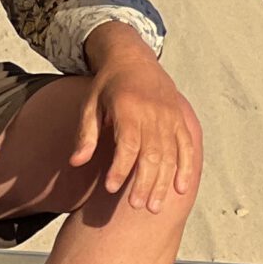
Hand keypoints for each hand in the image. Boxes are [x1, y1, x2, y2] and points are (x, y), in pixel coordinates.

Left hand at [72, 39, 200, 213]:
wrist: (133, 57)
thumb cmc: (108, 85)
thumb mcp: (90, 104)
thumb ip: (86, 134)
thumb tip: (76, 162)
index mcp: (128, 108)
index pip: (127, 144)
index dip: (120, 168)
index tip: (110, 189)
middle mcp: (152, 113)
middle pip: (152, 154)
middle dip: (144, 182)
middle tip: (136, 206)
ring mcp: (170, 116)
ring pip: (170, 155)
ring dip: (163, 182)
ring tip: (153, 206)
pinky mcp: (179, 119)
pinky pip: (186, 147)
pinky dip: (186, 168)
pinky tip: (180, 189)